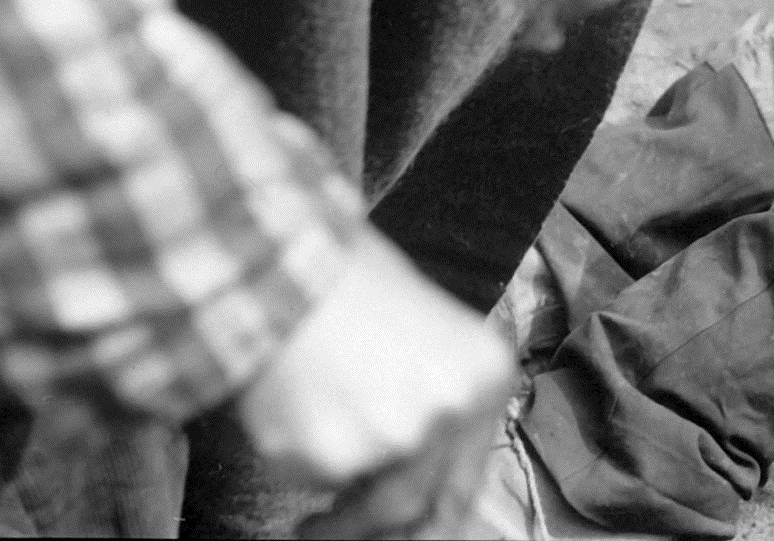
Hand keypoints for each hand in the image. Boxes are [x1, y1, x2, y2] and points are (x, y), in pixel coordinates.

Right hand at [234, 231, 513, 537]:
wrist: (286, 260)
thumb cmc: (351, 290)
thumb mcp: (428, 340)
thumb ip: (438, 408)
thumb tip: (425, 490)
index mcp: (487, 377)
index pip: (465, 482)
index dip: (432, 521)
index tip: (404, 536)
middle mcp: (455, 410)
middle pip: (417, 507)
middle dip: (375, 530)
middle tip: (332, 529)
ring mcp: (399, 436)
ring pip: (364, 505)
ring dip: (334, 514)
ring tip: (310, 469)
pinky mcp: (337, 453)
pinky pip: (314, 479)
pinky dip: (297, 460)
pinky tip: (292, 412)